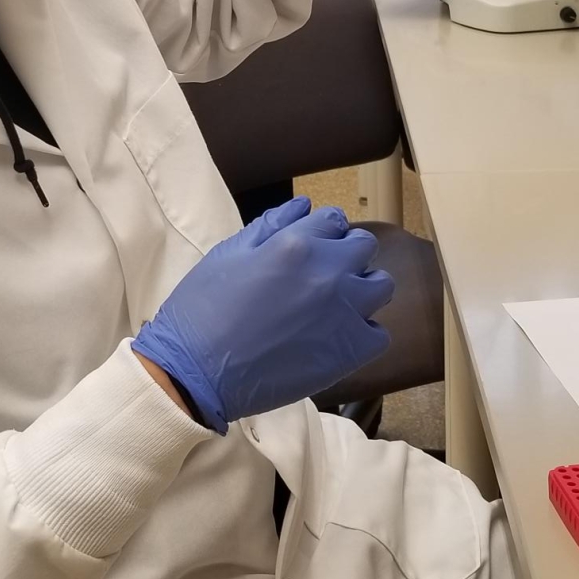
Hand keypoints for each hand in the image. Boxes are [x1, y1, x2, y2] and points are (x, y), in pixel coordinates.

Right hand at [132, 196, 393, 434]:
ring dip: (362, 289)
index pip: (334, 219)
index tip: (313, 246)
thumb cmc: (202, 308)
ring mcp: (344, 312)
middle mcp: (328, 271)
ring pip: (381, 286)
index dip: (323, 231)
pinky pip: (378, 334)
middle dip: (346, 253)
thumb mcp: (228, 254)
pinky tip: (336, 339)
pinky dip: (362, 333)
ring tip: (336, 305)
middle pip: (364, 247)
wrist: (197, 372)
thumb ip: (270, 225)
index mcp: (296, 243)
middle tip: (322, 274)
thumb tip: (305, 206)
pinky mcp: (350, 351)